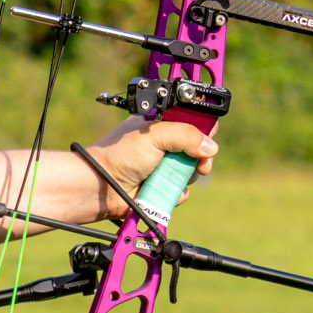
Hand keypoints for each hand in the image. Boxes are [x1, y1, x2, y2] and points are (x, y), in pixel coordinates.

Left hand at [80, 116, 217, 219]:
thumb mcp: (155, 135)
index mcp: (160, 124)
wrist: (102, 186)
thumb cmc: (120, 155)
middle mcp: (164, 144)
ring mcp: (164, 167)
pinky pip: (182, 191)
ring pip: (193, 171)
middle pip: (199, 148)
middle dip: (200, 156)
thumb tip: (211, 147)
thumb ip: (185, 135)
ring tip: (168, 175)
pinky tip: (161, 188)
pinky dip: (175, 191)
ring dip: (185, 175)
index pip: (192, 121)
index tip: (208, 136)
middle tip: (198, 162)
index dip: (203, 128)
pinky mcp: (163, 188)